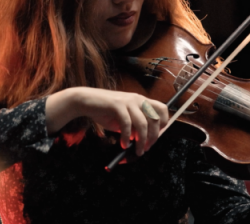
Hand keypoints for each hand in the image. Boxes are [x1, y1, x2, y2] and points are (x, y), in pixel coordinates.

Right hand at [45, 87, 168, 155]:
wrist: (87, 101)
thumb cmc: (105, 111)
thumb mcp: (124, 120)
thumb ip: (134, 127)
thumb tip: (143, 140)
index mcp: (142, 101)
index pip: (163, 109)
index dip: (163, 124)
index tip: (155, 136)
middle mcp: (138, 99)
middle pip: (155, 119)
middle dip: (152, 137)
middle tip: (145, 148)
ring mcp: (128, 101)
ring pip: (143, 124)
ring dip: (141, 141)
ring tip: (136, 150)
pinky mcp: (118, 105)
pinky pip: (127, 124)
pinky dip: (126, 137)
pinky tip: (123, 144)